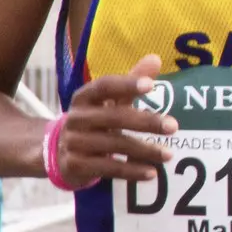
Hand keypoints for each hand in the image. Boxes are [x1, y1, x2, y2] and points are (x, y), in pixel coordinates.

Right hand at [57, 53, 176, 187]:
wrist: (58, 153)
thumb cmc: (94, 121)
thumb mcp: (108, 101)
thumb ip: (131, 82)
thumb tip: (155, 59)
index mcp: (84, 97)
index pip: (104, 86)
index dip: (126, 84)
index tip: (151, 85)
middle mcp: (76, 118)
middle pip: (113, 117)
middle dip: (145, 122)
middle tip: (173, 126)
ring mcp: (74, 143)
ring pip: (114, 145)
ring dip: (145, 150)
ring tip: (168, 154)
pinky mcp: (76, 166)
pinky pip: (108, 168)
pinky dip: (131, 171)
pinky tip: (151, 173)